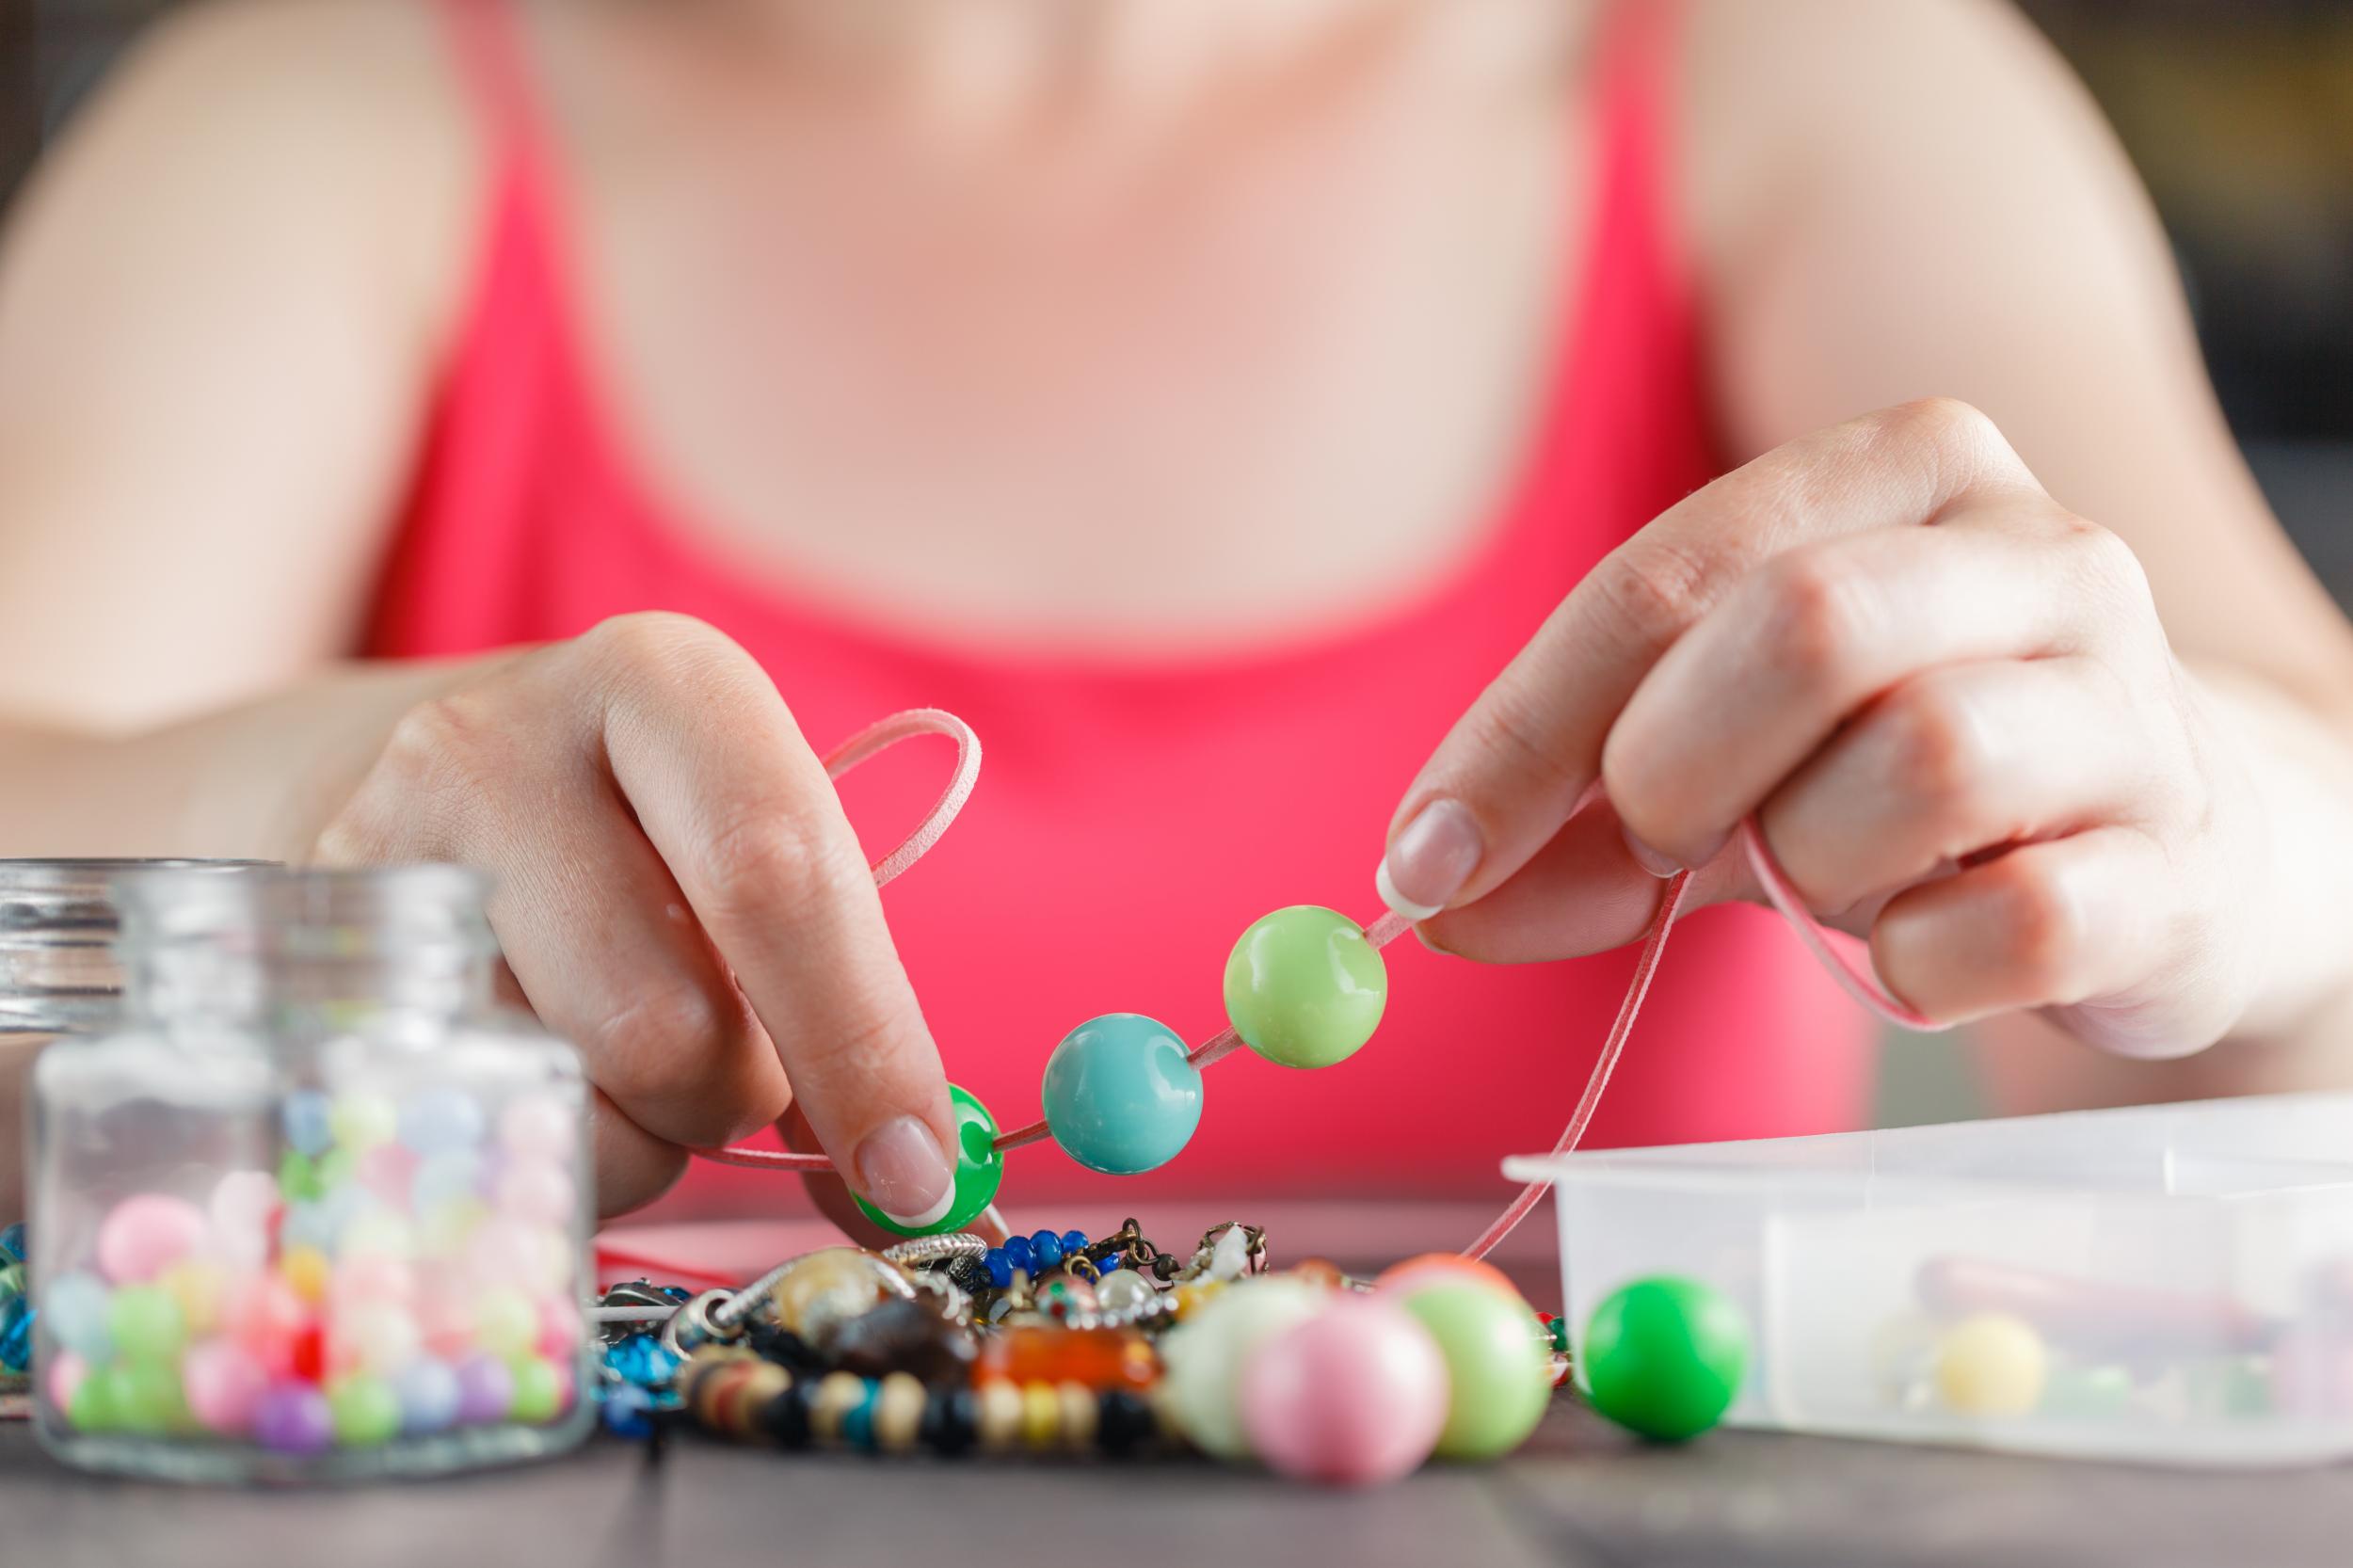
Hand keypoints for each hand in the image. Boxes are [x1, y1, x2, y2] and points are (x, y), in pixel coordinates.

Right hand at [314, 612, 958, 1218]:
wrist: (409, 785)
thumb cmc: (639, 840)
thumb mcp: (748, 854)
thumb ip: (842, 1003)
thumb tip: (910, 1193)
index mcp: (669, 685)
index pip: (780, 874)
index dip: (859, 1043)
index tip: (912, 1174)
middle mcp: (507, 743)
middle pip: (666, 1022)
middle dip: (733, 1096)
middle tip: (735, 1075)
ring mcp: (381, 851)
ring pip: (565, 1097)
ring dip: (642, 1131)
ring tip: (628, 1056)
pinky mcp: (311, 966)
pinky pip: (466, 1136)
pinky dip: (548, 1151)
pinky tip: (545, 1074)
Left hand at [1380, 400, 2268, 1058]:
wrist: (2173, 848)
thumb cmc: (1904, 773)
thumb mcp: (1727, 754)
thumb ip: (1577, 814)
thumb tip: (1428, 892)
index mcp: (1902, 470)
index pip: (1664, 578)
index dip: (1521, 731)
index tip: (1421, 861)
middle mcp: (2039, 554)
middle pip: (1801, 627)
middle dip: (1677, 773)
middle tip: (1667, 844)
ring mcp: (2132, 704)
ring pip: (1920, 764)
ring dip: (1812, 868)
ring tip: (1830, 882)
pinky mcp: (2181, 865)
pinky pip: (2014, 922)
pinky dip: (1916, 966)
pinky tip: (1911, 953)